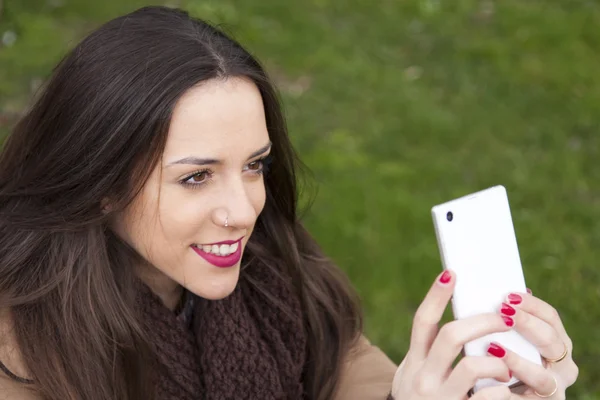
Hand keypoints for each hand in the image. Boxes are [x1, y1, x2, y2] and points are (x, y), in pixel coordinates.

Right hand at [391, 270, 516, 399]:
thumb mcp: (415, 373)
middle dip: (483, 322)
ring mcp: (440, 398)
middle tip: (504, 316)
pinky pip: (490, 397)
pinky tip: (505, 390)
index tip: (452, 273)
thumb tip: (462, 317)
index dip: (436, 296)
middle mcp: (422, 378)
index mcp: (414, 362)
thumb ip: (431, 351)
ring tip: (506, 366)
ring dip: (497, 362)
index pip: (423, 322)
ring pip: (473, 366)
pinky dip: (502, 390)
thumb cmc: (422, 399)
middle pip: (452, 336)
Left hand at [486, 290, 577, 398]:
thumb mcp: (513, 341)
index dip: (533, 305)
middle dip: (528, 324)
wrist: (502, 396)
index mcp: (557, 345)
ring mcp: (552, 390)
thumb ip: (509, 322)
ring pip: (542, 376)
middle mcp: (562, 367)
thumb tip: (491, 291)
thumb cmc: (506, 363)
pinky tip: (492, 379)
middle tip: (503, 311)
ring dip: (519, 361)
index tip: (510, 295)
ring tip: (494, 348)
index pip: (551, 318)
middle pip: (551, 341)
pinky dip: (507, 389)